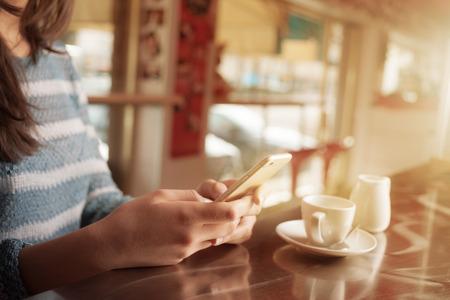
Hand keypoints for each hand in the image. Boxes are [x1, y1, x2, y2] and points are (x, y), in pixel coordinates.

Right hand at [96, 184, 260, 269]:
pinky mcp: (181, 257)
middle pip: (230, 226)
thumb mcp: (161, 195)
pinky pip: (206, 245)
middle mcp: (190, 235)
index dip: (245, 204)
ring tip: (241, 212)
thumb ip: (189, 196)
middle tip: (253, 201)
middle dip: (245, 214)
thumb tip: (210, 198)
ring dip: (233, 225)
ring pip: (221, 237)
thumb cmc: (132, 216)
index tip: (253, 195)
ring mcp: (186, 249)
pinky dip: (216, 234)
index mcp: (185, 216)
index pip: (228, 213)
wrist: (111, 245)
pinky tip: (216, 224)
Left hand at [196, 179, 264, 244]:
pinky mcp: (241, 233)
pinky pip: (238, 237)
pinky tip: (214, 240)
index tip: (256, 199)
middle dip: (239, 215)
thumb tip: (221, 192)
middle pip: (255, 209)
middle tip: (225, 220)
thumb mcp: (206, 188)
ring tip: (215, 237)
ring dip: (230, 232)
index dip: (262, 193)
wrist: (198, 213)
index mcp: (245, 189)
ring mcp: (247, 220)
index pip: (262, 188)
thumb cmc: (205, 197)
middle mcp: (249, 205)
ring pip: (246, 227)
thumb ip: (213, 186)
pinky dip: (226, 239)